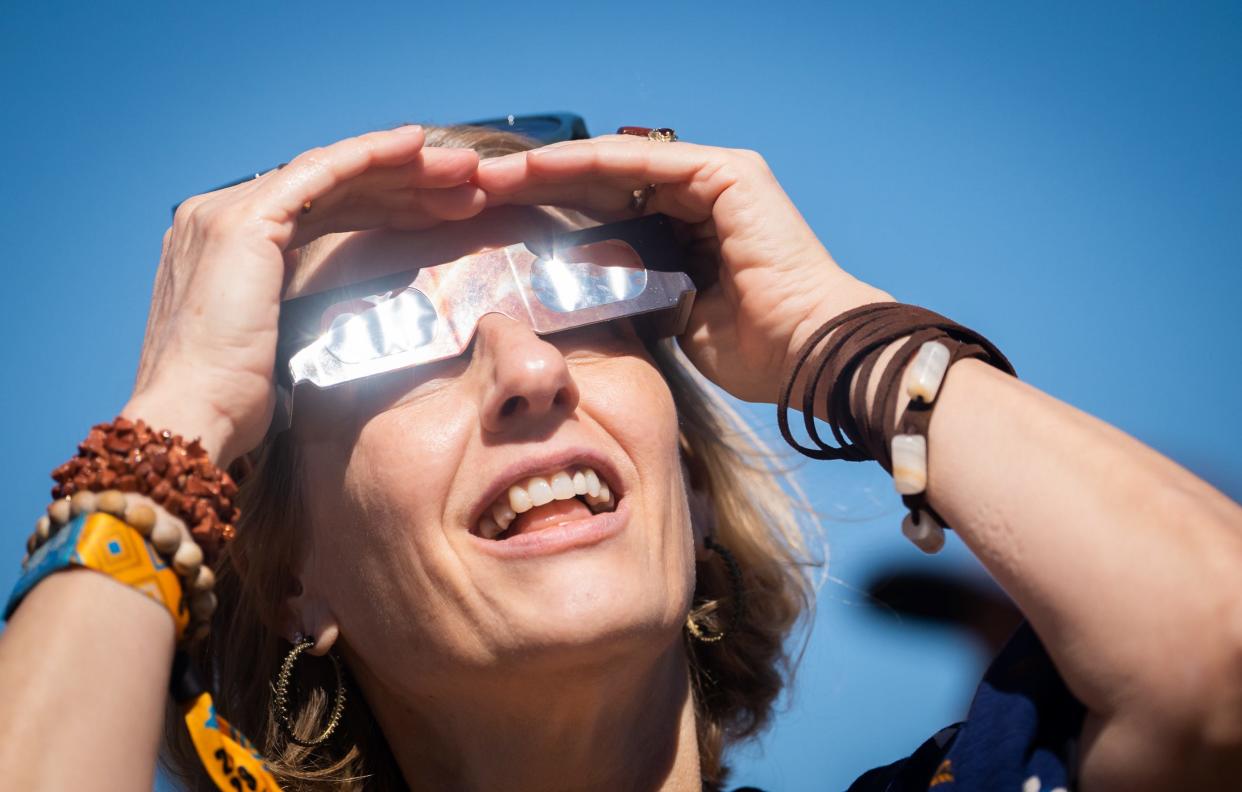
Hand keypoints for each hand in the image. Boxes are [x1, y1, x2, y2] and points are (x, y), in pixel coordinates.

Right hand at [125, 126, 485, 464]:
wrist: (196, 421)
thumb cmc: (237, 406)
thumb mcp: (280, 346)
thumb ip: (303, 313)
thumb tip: (353, 316)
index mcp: (228, 247)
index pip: (323, 212)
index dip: (388, 208)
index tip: (443, 213)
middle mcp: (219, 215)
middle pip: (334, 189)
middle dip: (407, 185)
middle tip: (468, 185)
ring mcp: (228, 212)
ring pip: (336, 175)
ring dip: (405, 169)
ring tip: (464, 171)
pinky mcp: (246, 220)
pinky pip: (323, 172)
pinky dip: (372, 154)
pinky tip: (416, 145)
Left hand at [473, 135, 892, 403]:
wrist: (808, 352)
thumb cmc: (753, 351)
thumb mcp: (671, 317)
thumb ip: (634, 294)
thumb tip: (583, 295)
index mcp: (691, 231)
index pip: (608, 213)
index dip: (551, 216)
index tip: (495, 228)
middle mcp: (702, 196)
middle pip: (604, 185)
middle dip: (539, 187)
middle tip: (477, 194)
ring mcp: (715, 178)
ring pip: (616, 167)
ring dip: (552, 170)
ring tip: (493, 179)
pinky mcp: (726, 172)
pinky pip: (642, 163)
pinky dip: (589, 164)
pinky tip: (539, 168)